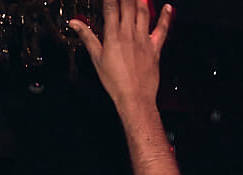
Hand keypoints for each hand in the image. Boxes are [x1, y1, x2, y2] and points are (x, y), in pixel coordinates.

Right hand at [68, 0, 172, 118]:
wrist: (135, 98)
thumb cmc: (116, 82)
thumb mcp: (97, 59)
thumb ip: (87, 37)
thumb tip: (74, 23)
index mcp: (113, 36)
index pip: (110, 6)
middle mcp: (129, 34)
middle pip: (128, 5)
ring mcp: (144, 40)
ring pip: (143, 12)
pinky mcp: (155, 48)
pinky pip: (162, 29)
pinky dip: (166, 17)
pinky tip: (167, 7)